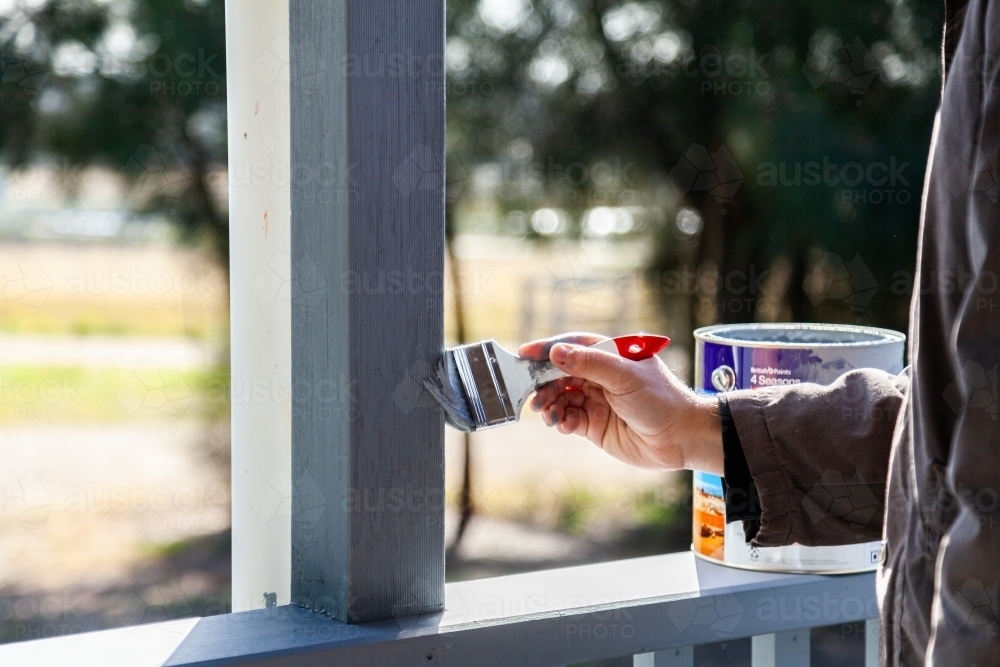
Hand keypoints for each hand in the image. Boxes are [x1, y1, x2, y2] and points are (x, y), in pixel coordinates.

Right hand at [518, 333, 722, 473]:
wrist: (682, 438)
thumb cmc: (661, 399)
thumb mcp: (625, 376)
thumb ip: (589, 364)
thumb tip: (556, 353)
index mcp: (610, 354)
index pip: (572, 346)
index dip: (547, 349)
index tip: (523, 354)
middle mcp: (601, 375)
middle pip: (561, 373)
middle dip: (544, 383)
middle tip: (532, 395)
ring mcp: (597, 400)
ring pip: (561, 397)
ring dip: (550, 404)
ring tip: (546, 413)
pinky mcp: (595, 424)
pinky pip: (569, 419)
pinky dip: (561, 420)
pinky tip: (563, 424)